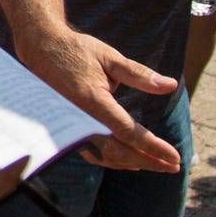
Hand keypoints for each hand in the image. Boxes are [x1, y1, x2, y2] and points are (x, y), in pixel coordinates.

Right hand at [18, 26, 182, 171]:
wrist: (40, 49)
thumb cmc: (77, 51)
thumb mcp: (110, 57)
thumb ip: (140, 74)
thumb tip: (170, 85)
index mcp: (93, 101)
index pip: (128, 132)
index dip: (153, 147)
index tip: (175, 157)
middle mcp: (81, 119)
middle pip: (119, 152)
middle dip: (149, 162)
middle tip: (174, 167)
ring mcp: (72, 127)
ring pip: (106, 157)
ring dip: (133, 163)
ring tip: (158, 165)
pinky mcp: (69, 129)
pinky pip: (93, 152)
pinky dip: (114, 160)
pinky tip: (130, 160)